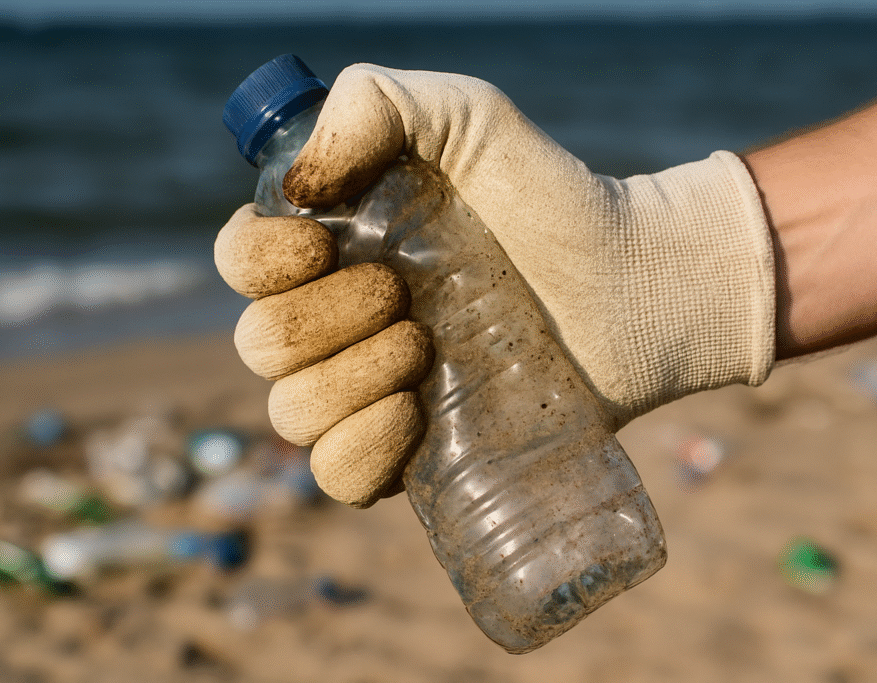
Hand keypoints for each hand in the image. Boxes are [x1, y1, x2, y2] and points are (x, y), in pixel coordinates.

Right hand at [217, 65, 776, 506]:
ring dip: (343, 383)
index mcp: (337, 246)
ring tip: (421, 349)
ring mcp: (374, 390)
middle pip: (262, 345)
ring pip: (291, 413)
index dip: (259, 261)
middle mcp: (342, 320)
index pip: (242, 262)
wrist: (634, 286)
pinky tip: (409, 415)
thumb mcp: (471, 117)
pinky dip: (356, 453)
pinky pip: (337, 478)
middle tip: (403, 297)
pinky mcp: (417, 451)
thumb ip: (376, 103)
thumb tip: (298, 188)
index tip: (322, 246)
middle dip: (323, 321)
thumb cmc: (555, 197)